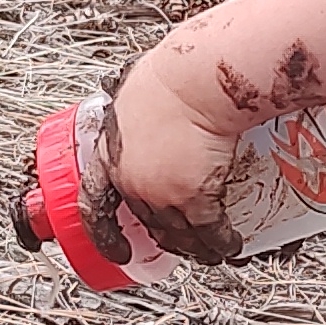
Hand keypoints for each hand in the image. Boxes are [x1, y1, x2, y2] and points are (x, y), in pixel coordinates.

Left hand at [107, 48, 251, 265]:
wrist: (195, 79)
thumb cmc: (172, 74)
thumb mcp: (135, 92)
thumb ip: (134, 108)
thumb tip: (136, 96)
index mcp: (111, 154)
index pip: (94, 202)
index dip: (102, 230)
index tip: (114, 245)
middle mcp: (131, 179)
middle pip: (145, 221)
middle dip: (164, 238)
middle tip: (179, 244)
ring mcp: (160, 192)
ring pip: (177, 234)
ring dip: (194, 247)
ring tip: (210, 250)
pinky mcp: (193, 197)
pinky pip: (208, 231)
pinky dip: (221, 242)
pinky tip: (231, 242)